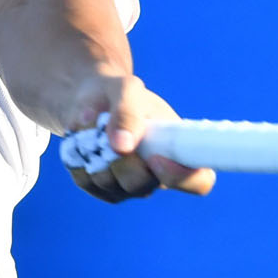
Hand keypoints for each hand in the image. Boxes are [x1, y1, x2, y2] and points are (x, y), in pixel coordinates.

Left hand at [64, 74, 215, 203]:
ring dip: (94, 150)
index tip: (155, 156)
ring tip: (92, 123)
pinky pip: (86, 181)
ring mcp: (127, 187)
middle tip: (106, 129)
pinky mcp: (100, 189)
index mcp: (178, 152)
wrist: (91, 99)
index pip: (199, 181)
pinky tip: (82, 139)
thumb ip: (128, 112)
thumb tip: (122, 146)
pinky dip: (78, 156)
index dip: (182, 177)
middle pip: (142, 186)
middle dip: (121, 158)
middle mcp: (156, 176)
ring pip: (109, 185)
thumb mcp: (126, 88)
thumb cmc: (119, 93)